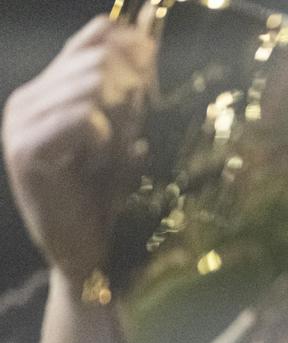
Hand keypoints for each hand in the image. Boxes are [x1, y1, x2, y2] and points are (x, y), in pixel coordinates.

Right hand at [2, 16, 154, 288]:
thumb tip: (148, 35)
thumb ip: (128, 89)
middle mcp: (26, 100)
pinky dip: (104, 138)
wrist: (83, 250)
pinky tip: (97, 162)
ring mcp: (20, 123)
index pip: (89, 41)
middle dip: (129, 91)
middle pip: (96, 61)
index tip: (156, 59)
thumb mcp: (122, 133)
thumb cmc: (102, 195)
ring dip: (118, 120)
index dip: (128, 44)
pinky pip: (83, 118)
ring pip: (90, 86)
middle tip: (132, 128)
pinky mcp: (25, 149)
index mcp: (46, 91)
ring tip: (111, 152)